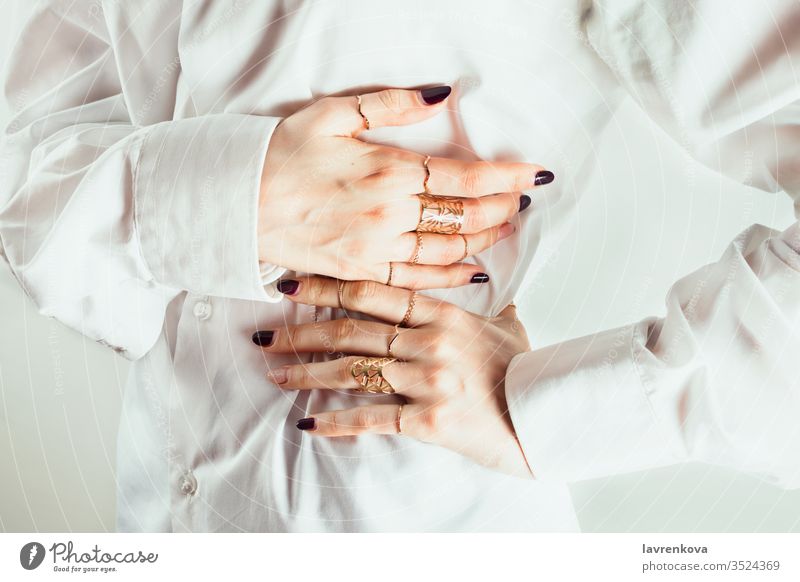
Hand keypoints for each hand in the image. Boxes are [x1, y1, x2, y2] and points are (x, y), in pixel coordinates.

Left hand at [251, 276, 533, 477]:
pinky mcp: (428, 420)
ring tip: (275, 374)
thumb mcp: (509, 329)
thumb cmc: (527, 372)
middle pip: (351, 330)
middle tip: (266, 334)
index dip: (329, 286)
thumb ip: (489, 307)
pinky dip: (336, 422)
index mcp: (444, 314)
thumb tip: (490, 287)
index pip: (375, 291)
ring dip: (307, 372)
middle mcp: (430, 341)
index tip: (293, 284)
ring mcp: (428, 380)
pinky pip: (371, 417)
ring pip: (352, 371)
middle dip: (302, 332)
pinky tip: (308, 423)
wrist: (549, 419)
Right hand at [258, 85, 552, 289]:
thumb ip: (391, 105)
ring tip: (506, 228)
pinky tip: (473, 271)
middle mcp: (389, 214)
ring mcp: (376, 248)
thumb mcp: (333, 115)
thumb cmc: (281, 154)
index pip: (464, 176)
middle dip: (501, 208)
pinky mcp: (361, 271)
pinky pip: (417, 279)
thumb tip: (441, 96)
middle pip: (464, 216)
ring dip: (483, 239)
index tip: (535, 175)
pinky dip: (450, 277)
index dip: (505, 177)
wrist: (237, 203)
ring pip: (447, 250)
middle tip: (523, 201)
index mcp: (387, 171)